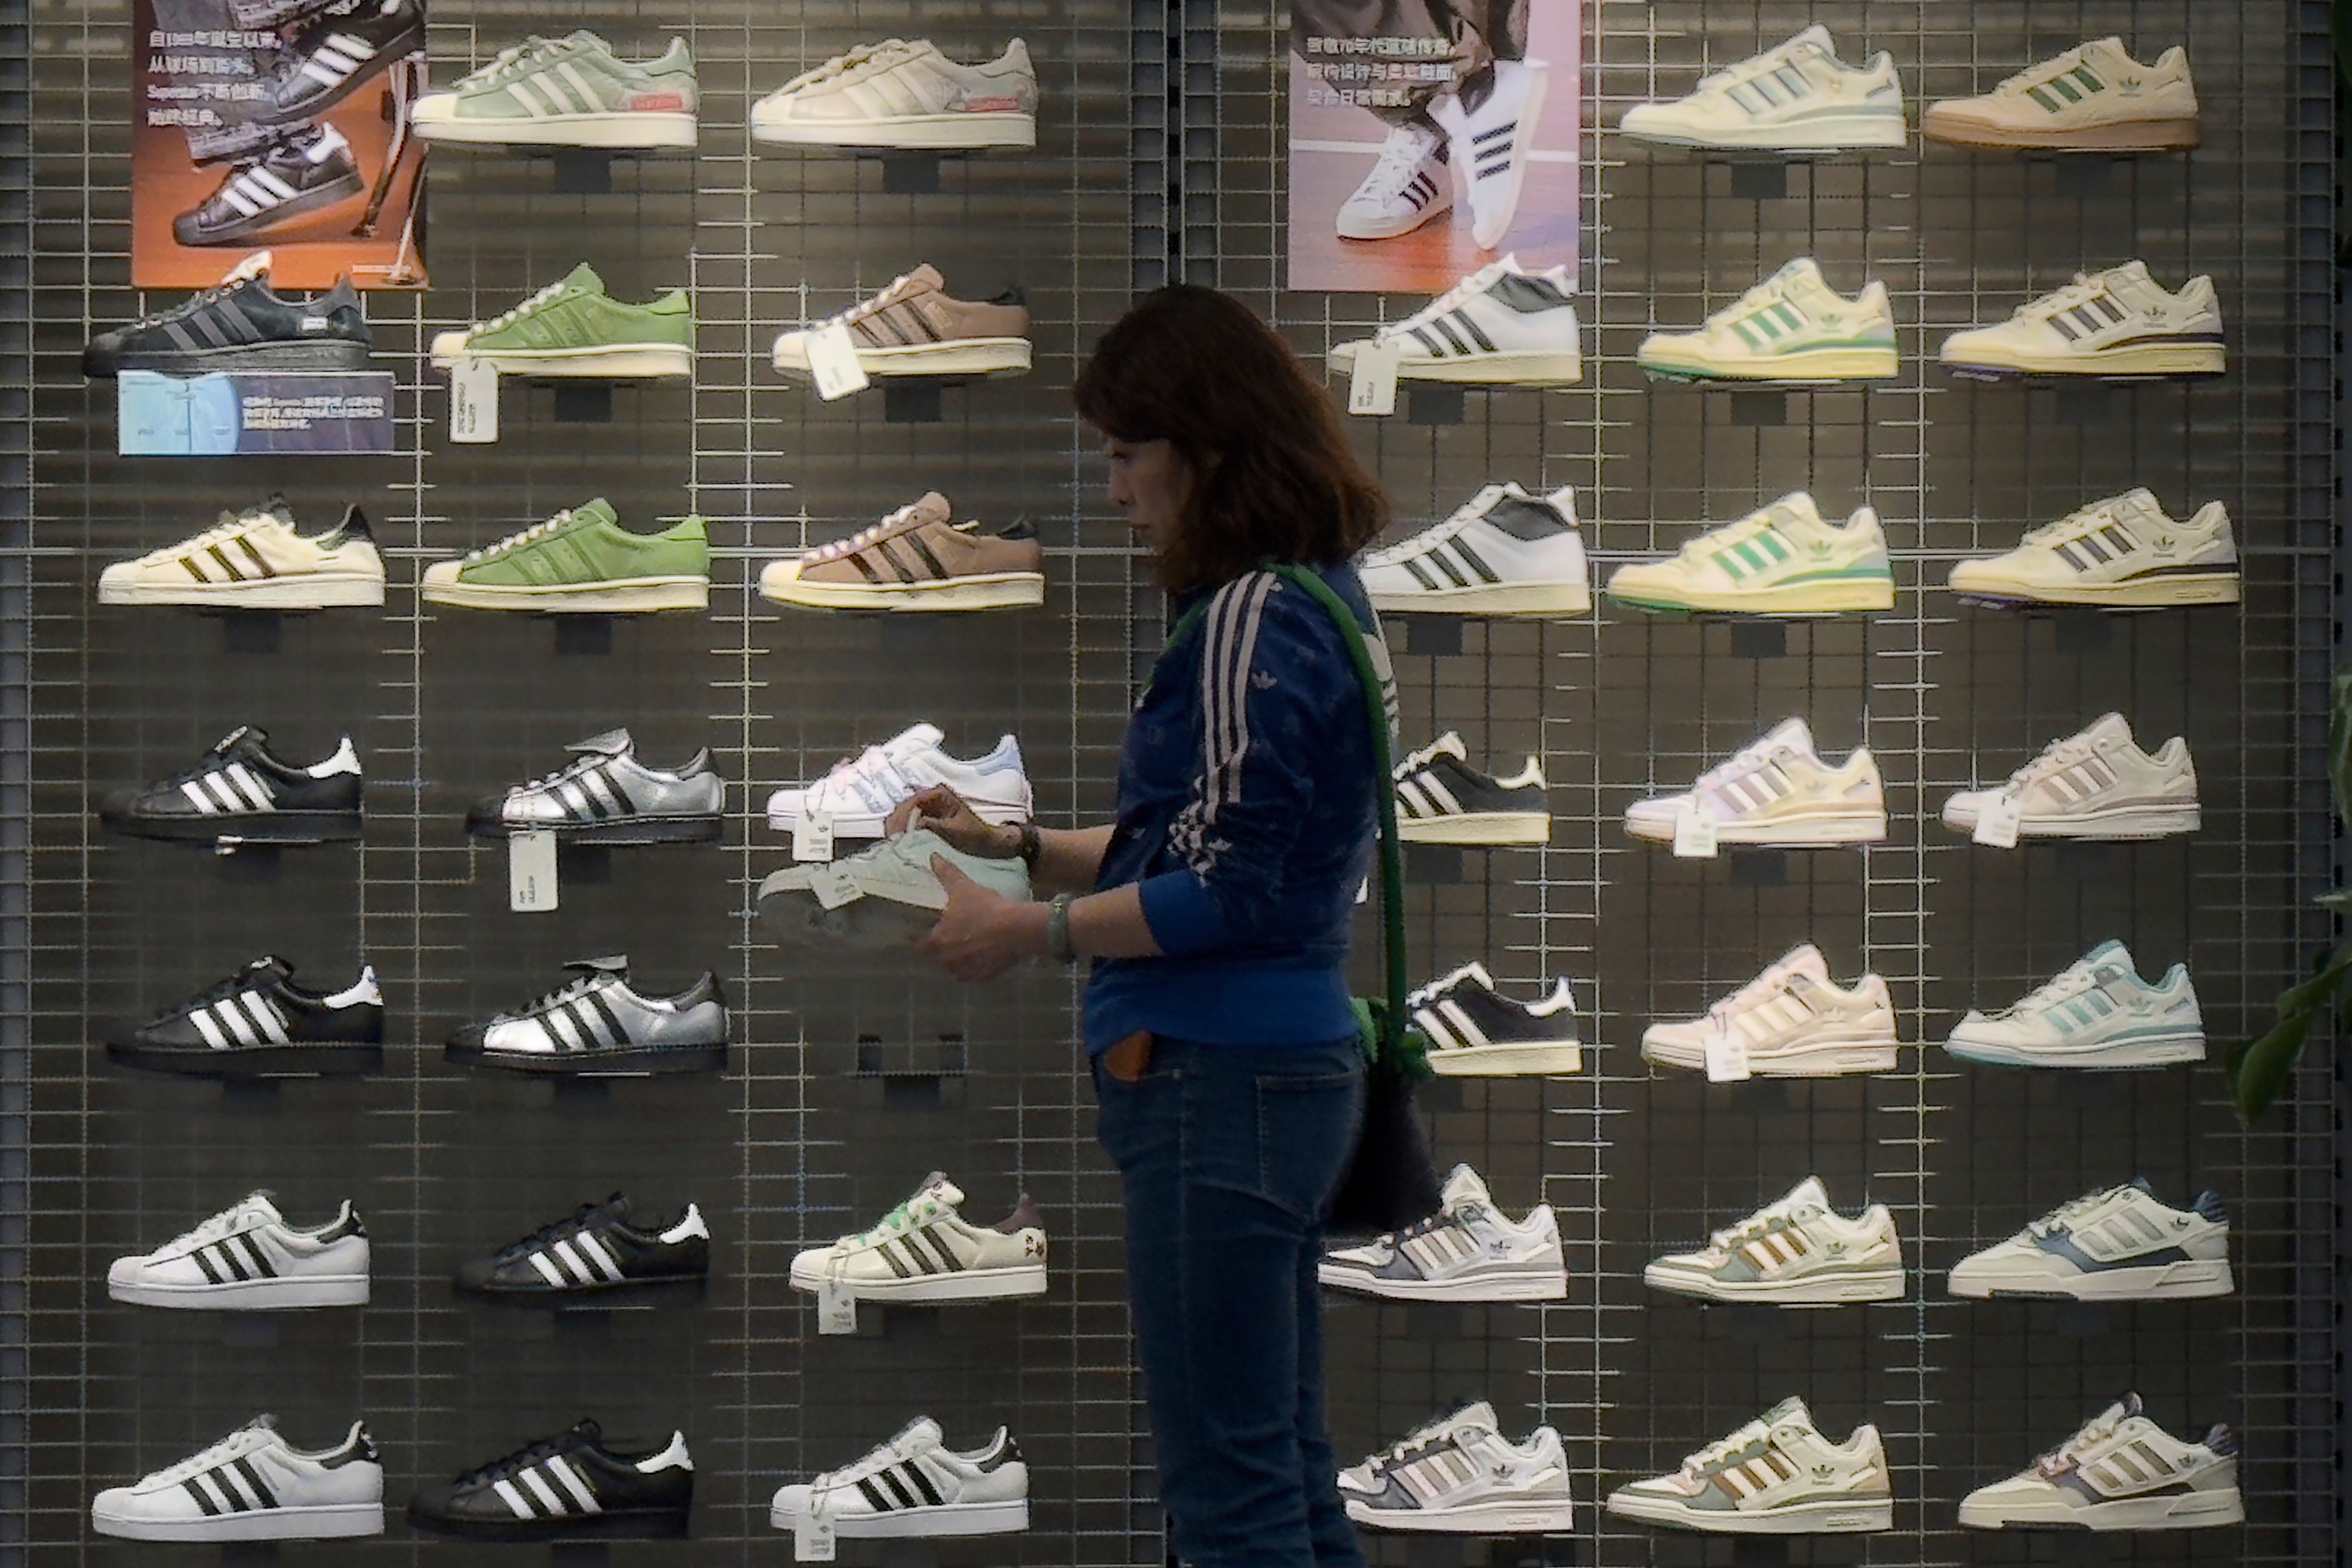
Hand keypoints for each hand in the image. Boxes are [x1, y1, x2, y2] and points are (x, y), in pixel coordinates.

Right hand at [888, 784, 1020, 857]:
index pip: (913, 801)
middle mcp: (932, 795)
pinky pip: (911, 820)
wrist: (986, 841)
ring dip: (898, 825)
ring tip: (891, 840)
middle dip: (897, 821)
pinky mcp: (928, 816)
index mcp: (940, 793)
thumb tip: (913, 825)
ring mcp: (929, 805)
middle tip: (889, 837)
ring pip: (906, 813)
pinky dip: (904, 829)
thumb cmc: (974, 835)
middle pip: (906, 805)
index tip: (895, 830)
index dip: (902, 815)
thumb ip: (933, 826)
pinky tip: (898, 840)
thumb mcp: (954, 831)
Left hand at [913, 857, 1047, 982]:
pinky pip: (976, 975)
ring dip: (960, 962)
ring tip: (970, 948)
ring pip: (957, 970)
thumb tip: (932, 857)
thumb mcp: (964, 887)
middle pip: (939, 959)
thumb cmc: (986, 907)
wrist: (1017, 928)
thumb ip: (946, 873)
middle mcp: (948, 960)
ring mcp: (967, 971)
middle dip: (943, 951)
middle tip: (953, 938)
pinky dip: (978, 968)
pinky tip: (986, 957)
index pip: (919, 947)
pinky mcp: (985, 977)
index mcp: (938, 940)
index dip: (920, 941)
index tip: (924, 935)